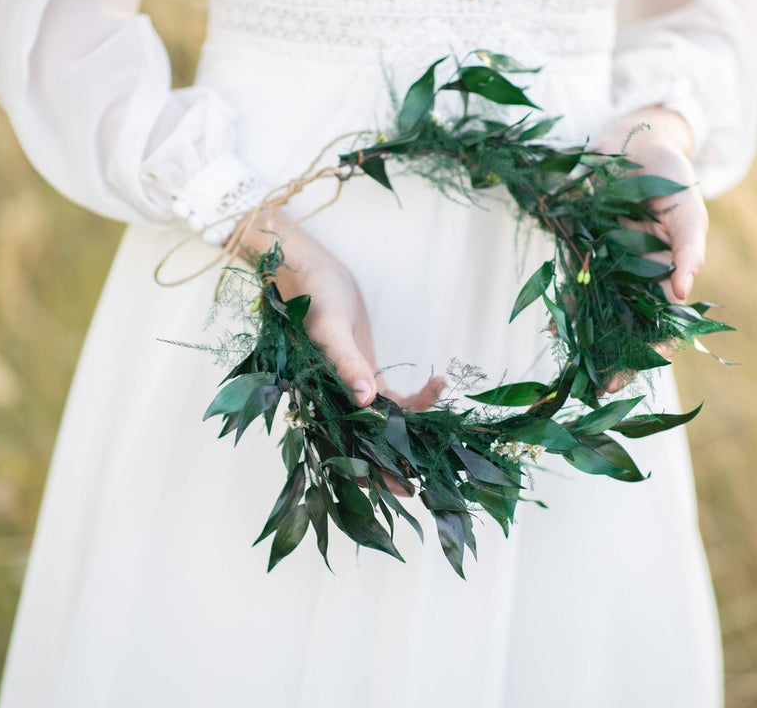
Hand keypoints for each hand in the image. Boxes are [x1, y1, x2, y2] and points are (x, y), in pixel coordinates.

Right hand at [240, 213, 442, 494]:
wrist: (310, 270)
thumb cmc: (312, 297)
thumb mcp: (328, 328)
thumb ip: (345, 362)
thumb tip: (365, 398)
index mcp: (320, 401)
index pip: (349, 451)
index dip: (375, 473)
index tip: (406, 486)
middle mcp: (335, 403)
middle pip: (370, 446)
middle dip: (402, 462)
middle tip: (436, 472)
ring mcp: (352, 391)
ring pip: (386, 424)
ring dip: (415, 428)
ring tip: (445, 421)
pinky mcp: (366, 373)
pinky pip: (393, 398)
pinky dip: (416, 397)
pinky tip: (439, 384)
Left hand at [594, 106, 706, 392]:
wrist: (633, 141)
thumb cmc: (669, 176)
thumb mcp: (688, 208)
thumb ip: (688, 247)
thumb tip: (685, 291)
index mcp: (667, 273)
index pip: (664, 322)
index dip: (654, 349)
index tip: (640, 370)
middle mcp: (637, 277)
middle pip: (629, 328)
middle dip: (617, 359)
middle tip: (600, 389)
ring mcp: (609, 267)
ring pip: (599, 315)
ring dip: (589, 344)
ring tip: (576, 373)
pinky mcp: (581, 252)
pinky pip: (573, 286)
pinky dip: (566, 309)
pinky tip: (556, 329)